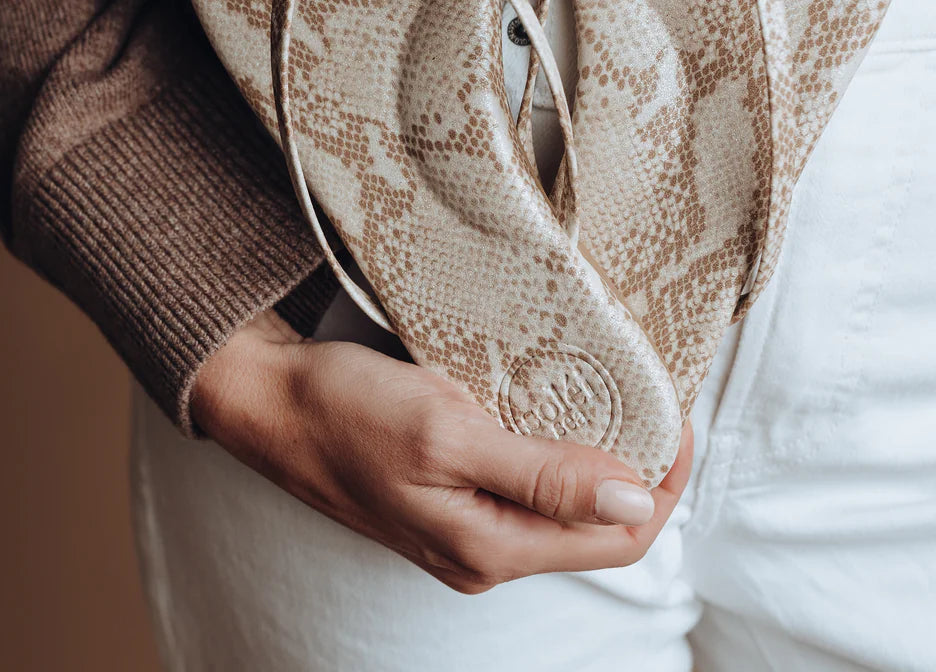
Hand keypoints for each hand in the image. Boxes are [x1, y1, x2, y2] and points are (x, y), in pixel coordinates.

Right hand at [191, 311, 692, 593]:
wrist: (270, 403)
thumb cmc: (346, 413)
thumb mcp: (448, 433)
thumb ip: (541, 475)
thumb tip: (632, 499)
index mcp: (489, 546)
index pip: (618, 536)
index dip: (662, 481)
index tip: (679, 414)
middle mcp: (482, 551)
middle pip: (594, 528)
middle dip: (636, 470)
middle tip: (652, 399)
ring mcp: (461, 528)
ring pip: (559, 507)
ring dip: (594, 459)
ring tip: (612, 398)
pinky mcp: (444, 497)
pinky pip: (522, 488)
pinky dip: (552, 452)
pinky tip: (549, 407)